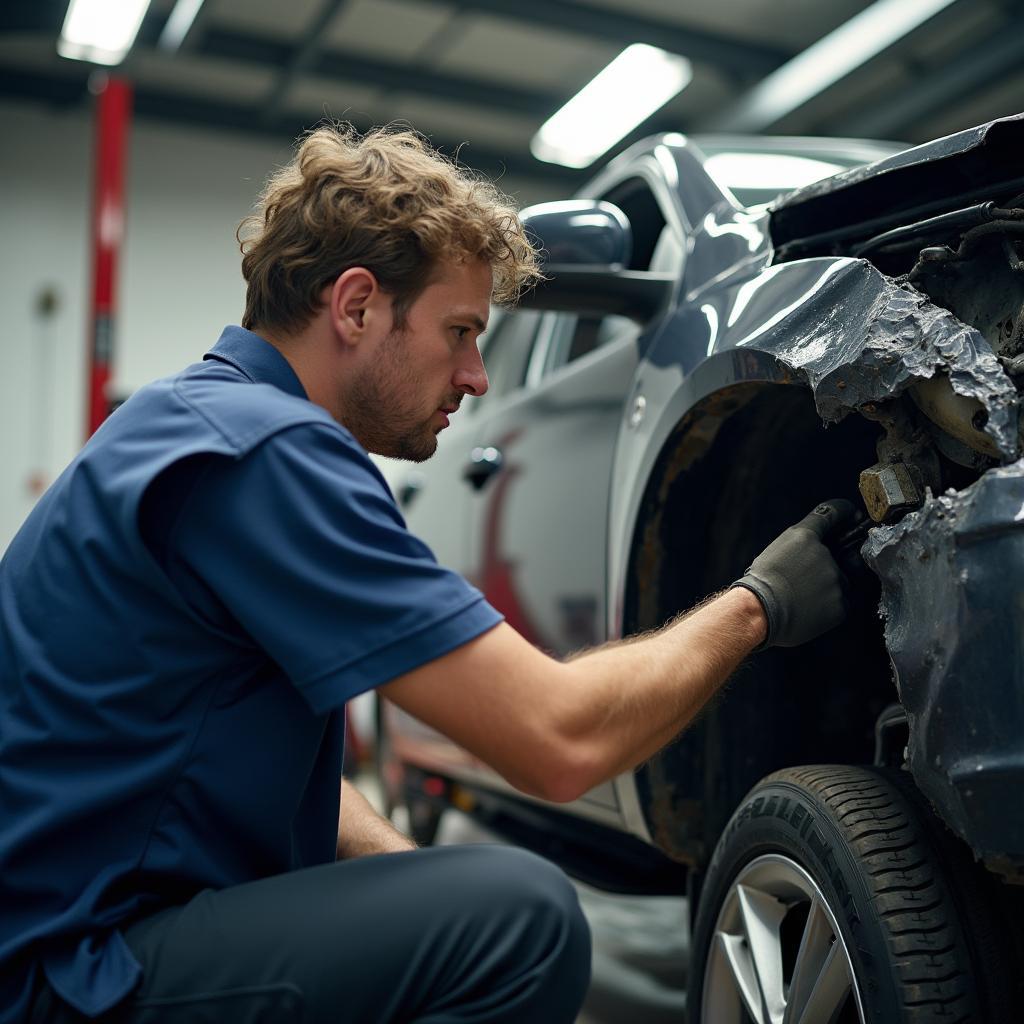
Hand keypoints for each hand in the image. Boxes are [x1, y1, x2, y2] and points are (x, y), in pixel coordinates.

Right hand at [732, 499, 855, 647]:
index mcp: (804, 536)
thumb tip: (816, 544)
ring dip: (827, 587)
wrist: (759, 613)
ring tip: (803, 599)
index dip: (844, 512)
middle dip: (826, 567)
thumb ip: (800, 543)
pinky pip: (841, 603)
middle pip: (838, 556)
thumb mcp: (775, 550)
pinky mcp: (841, 605)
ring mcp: (836, 580)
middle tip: (804, 581)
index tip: (853, 515)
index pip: (832, 513)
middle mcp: (825, 554)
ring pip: (840, 582)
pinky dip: (829, 607)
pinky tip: (809, 610)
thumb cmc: (760, 584)